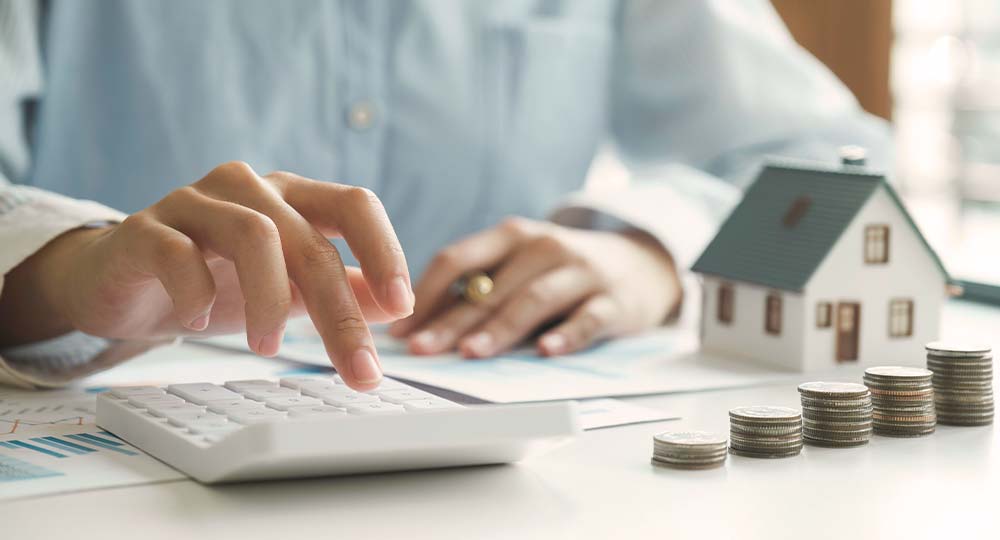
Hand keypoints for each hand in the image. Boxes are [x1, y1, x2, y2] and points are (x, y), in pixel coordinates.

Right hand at [0, 162, 412, 388]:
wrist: (124, 284)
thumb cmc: (216, 280)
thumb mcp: (291, 289)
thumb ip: (343, 290)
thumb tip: (397, 306)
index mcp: (292, 197)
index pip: (354, 205)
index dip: (385, 251)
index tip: (402, 307)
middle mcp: (250, 188)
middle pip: (310, 241)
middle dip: (340, 312)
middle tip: (358, 369)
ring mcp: (195, 202)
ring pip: (253, 236)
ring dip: (271, 302)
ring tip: (268, 348)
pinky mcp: (145, 228)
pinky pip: (178, 252)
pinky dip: (197, 292)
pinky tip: (201, 322)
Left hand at [389, 217, 680, 357]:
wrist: (641, 263)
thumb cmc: (560, 270)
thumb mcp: (520, 263)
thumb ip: (480, 286)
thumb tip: (419, 326)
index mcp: (511, 236)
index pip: (458, 259)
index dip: (425, 294)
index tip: (399, 328)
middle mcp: (545, 246)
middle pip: (491, 287)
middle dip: (452, 321)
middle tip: (422, 349)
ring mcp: (581, 272)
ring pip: (534, 300)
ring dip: (500, 328)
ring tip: (471, 352)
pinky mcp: (615, 301)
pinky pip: (588, 319)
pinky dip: (568, 335)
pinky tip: (547, 352)